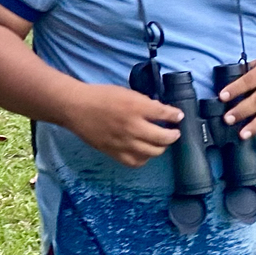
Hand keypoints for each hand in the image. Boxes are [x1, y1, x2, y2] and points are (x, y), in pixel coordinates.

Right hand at [62, 82, 181, 166]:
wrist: (76, 108)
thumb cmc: (100, 96)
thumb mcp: (126, 92)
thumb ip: (144, 103)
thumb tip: (160, 111)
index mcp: (136, 107)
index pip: (165, 114)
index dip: (175, 116)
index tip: (178, 117)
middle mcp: (133, 127)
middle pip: (164, 137)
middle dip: (173, 135)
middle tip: (174, 132)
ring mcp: (125, 142)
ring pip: (154, 152)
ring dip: (161, 147)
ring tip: (161, 142)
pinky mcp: (115, 153)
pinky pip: (137, 162)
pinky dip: (144, 158)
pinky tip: (145, 152)